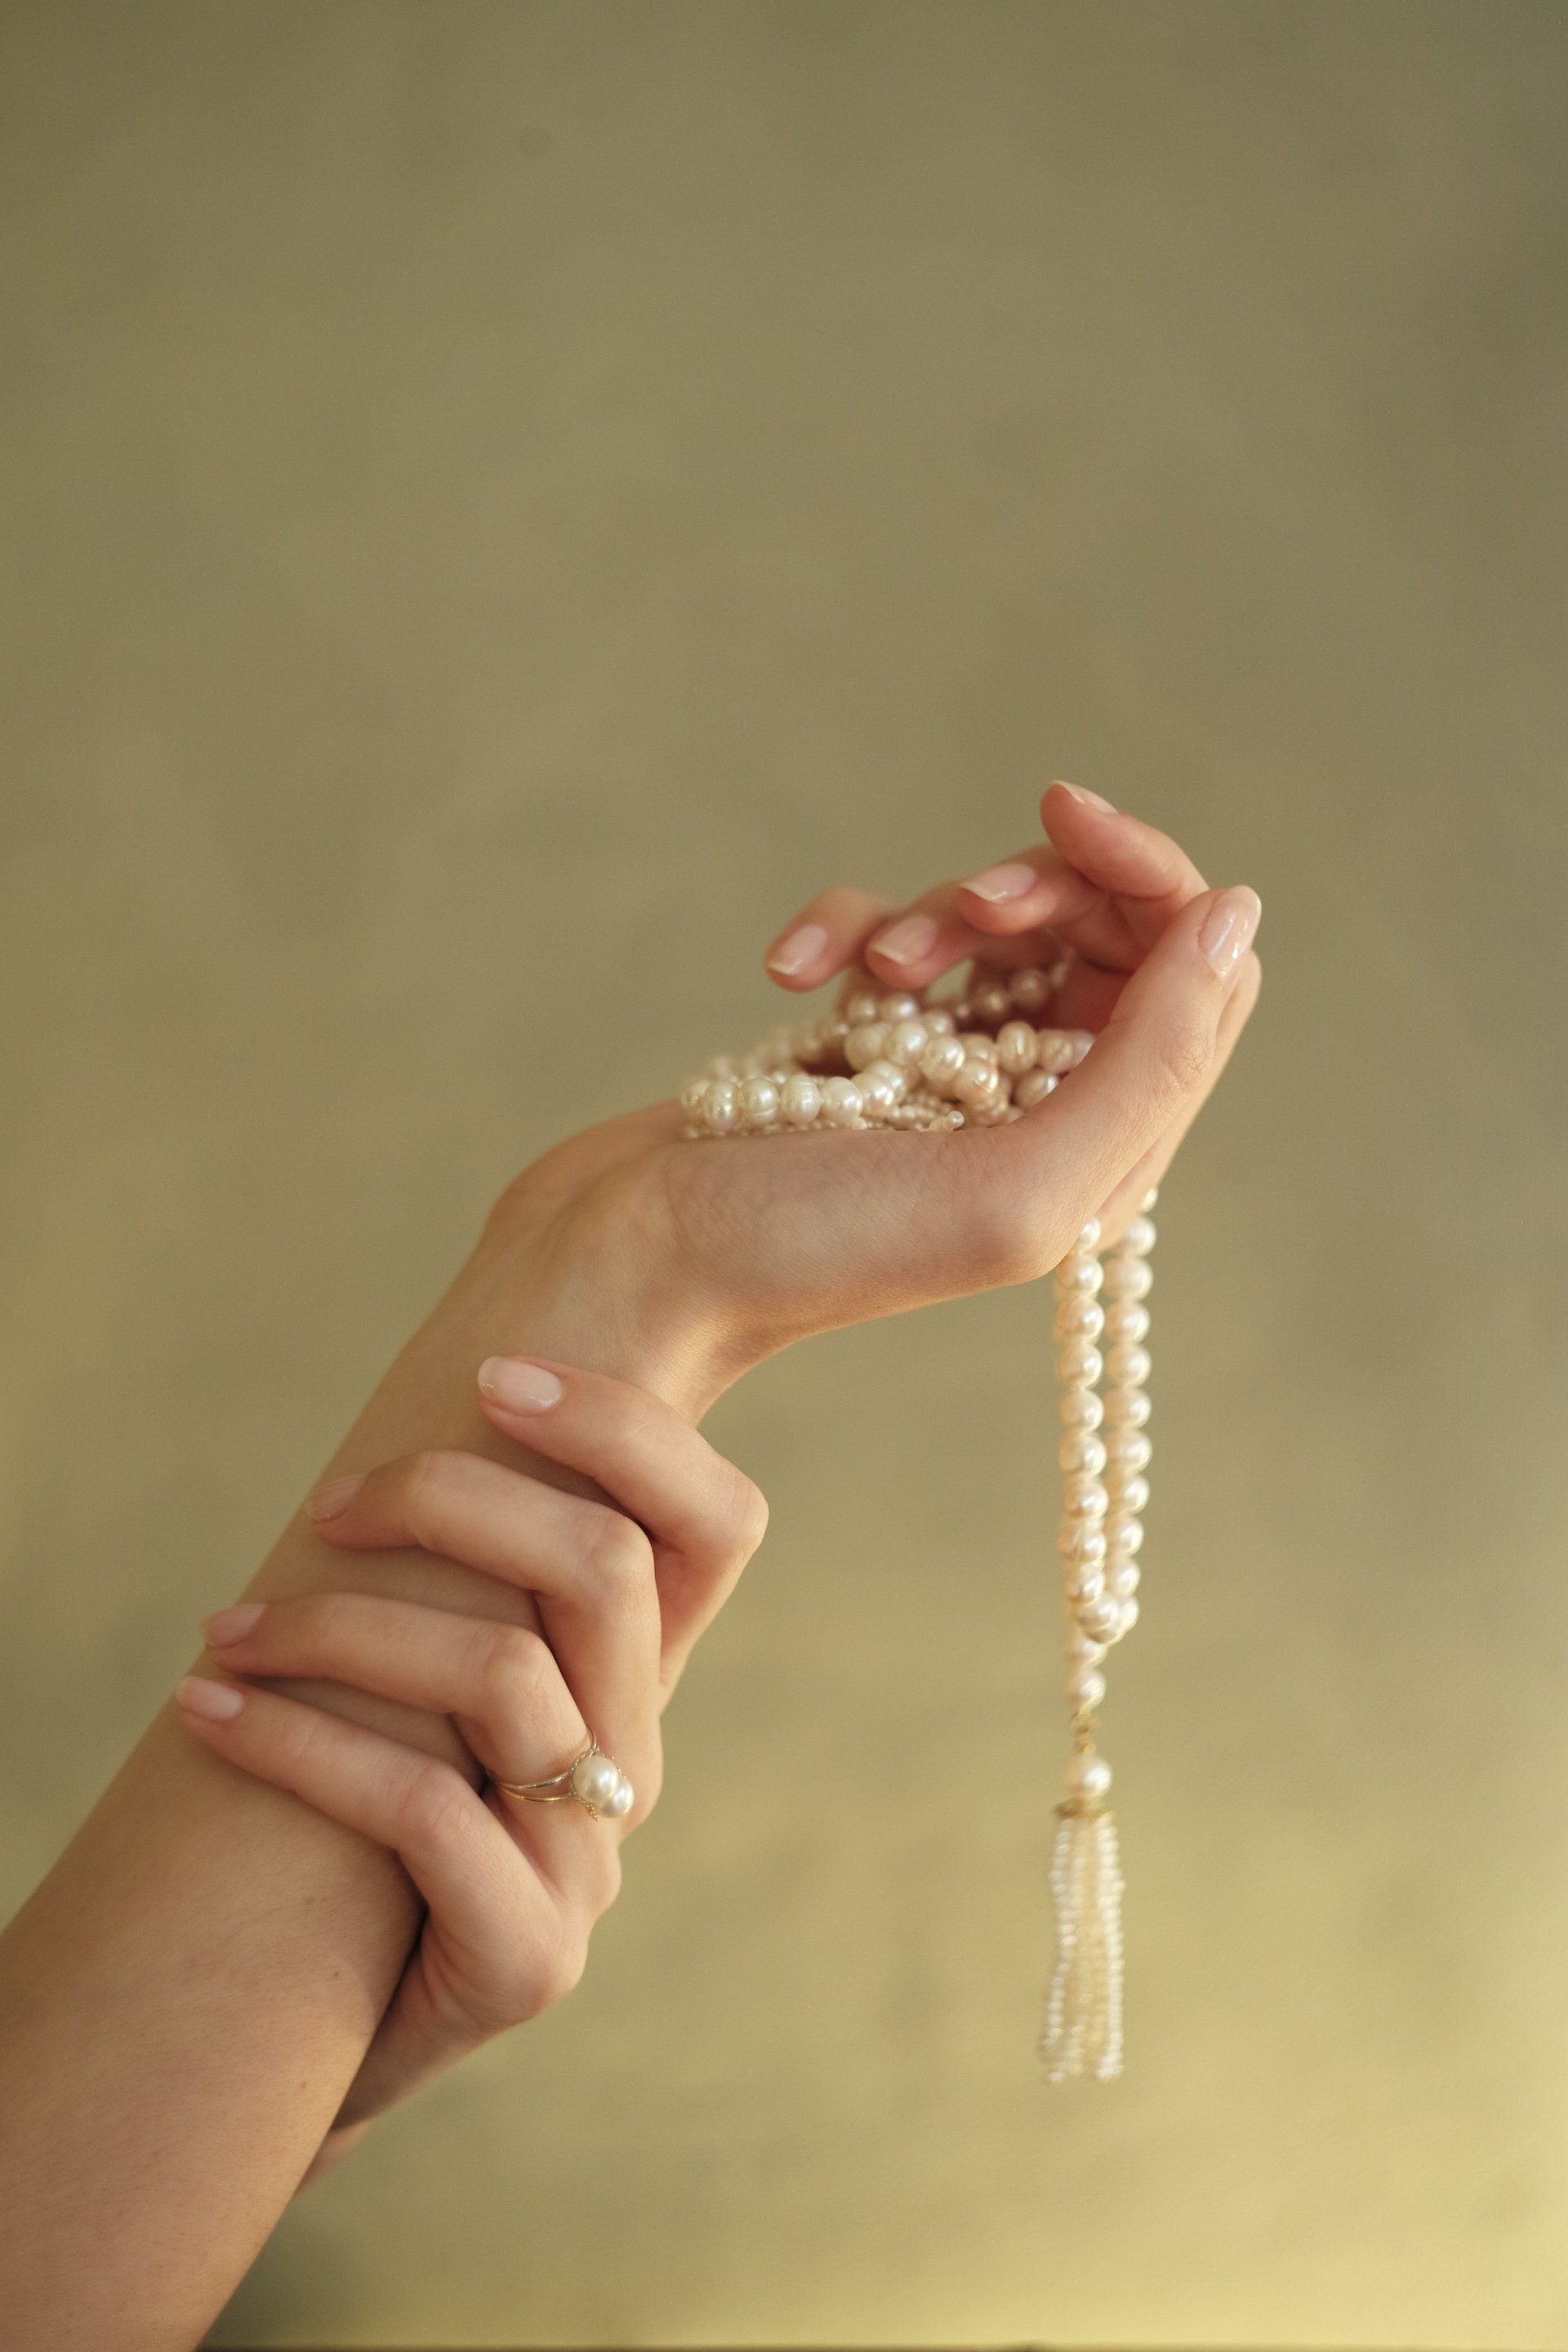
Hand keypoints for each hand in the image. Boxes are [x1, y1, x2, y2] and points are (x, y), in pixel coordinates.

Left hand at [175, 1358, 765, 2176]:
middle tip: (331, 1504)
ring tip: (226, 1629)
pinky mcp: (528, 1956)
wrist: (339, 2024)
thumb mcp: (437, 1687)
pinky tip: (206, 1713)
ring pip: (502, 1674)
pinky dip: (297, 1742)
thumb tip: (422, 1404)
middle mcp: (635, 1757)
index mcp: (635, 1679)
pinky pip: (423, 1810)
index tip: (493, 1375)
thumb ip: (466, 1579)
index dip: (627, 1427)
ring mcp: (592, 1862)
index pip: (718, 1521)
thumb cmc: (373, 1820)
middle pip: (607, 1567)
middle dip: (454, 1498)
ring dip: (337, 1624)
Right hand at [487, 783, 1261, 1394]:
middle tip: (961, 914)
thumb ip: (1153, 1065)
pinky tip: (789, 969)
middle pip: (1102, 928)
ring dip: (928, 914)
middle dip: (1034, 886)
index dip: (1149, 880)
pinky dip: (842, 924)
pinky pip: (888, 934)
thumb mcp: (1019, 1185)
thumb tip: (1237, 918)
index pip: (1200, 974)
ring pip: (994, 922)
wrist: (631, 1266)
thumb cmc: (811, 1252)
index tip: (1064, 828)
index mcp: (1106, 1153)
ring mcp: (948, 1073)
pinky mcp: (860, 1041)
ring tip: (868, 975)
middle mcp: (1044, 1111)